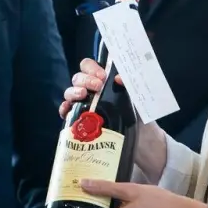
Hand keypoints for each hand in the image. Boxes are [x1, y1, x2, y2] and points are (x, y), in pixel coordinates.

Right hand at [59, 58, 168, 182]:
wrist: (143, 140)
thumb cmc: (141, 115)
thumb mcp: (139, 98)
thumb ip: (130, 85)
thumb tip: (118, 78)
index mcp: (104, 81)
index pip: (90, 66)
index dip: (92, 68)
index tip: (102, 76)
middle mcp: (92, 91)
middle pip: (78, 78)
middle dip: (85, 79)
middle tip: (97, 86)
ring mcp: (85, 105)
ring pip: (70, 92)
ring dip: (74, 91)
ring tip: (82, 95)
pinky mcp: (80, 121)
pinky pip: (67, 112)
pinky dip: (64, 108)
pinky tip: (68, 109)